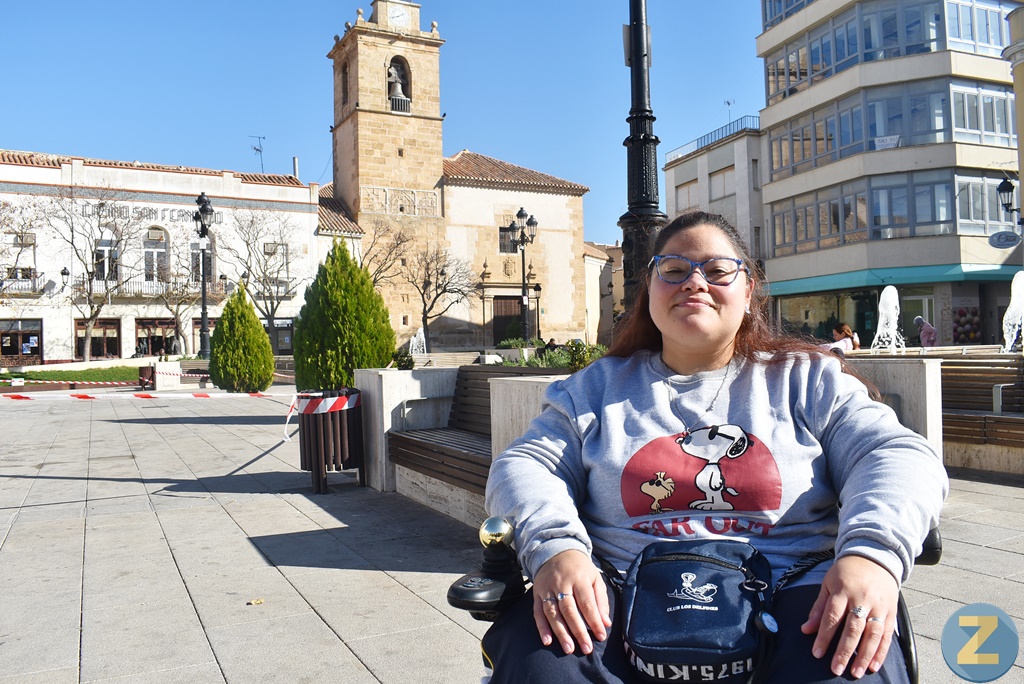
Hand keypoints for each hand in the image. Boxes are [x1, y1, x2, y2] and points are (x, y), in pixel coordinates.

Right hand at [532, 549, 612, 655]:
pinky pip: (537, 612)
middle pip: (569, 610)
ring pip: (553, 613)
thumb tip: (606, 623)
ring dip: (560, 633)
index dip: (594, 621)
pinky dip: (542, 628)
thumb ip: (601, 600)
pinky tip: (547, 641)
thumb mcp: (595, 578)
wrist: (556, 551)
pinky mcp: (537, 593)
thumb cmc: (580, 569)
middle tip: (586, 648)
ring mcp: (547, 588)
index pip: (587, 603)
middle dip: (578, 631)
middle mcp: (562, 583)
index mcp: (579, 578)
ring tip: (569, 649)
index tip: (601, 636)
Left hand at [801, 555, 899, 678]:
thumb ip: (819, 608)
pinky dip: (880, 652)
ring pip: (872, 634)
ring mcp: (879, 607)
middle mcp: (862, 599)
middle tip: (835, 669)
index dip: (824, 636)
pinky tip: (874, 665)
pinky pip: (887, 636)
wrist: (875, 559)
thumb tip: (806, 629)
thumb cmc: (847, 573)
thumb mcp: (828, 584)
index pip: (832, 617)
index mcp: (843, 591)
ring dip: (864, 656)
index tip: (816, 653)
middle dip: (844, 651)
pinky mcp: (891, 613)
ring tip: (856, 672)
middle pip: (853, 629)